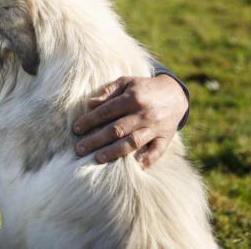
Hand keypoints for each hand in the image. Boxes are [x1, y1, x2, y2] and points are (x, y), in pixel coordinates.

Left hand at [72, 74, 187, 167]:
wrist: (175, 94)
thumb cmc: (144, 88)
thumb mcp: (127, 82)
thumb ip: (108, 91)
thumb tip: (90, 103)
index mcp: (133, 98)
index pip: (107, 111)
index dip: (90, 120)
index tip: (75, 129)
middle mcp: (144, 114)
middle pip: (116, 129)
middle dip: (96, 140)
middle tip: (79, 149)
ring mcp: (155, 127)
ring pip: (133, 142)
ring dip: (114, 152)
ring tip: (97, 158)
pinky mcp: (165, 138)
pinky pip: (156, 152)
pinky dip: (145, 161)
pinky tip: (131, 167)